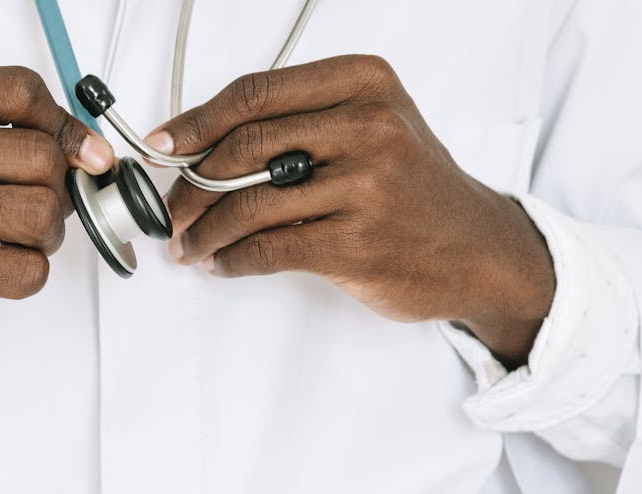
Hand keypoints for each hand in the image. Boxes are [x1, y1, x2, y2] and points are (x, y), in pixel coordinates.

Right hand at [0, 65, 112, 400]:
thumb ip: (16, 130)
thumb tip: (95, 153)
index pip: (21, 89)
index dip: (60, 124)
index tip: (67, 150)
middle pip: (42, 155)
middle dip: (55, 188)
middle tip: (27, 205)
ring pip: (43, 213)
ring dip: (46, 234)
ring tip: (12, 238)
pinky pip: (30, 270)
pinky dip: (28, 273)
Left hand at [148, 55, 553, 365]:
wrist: (479, 248)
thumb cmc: (415, 186)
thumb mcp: (374, 126)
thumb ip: (301, 123)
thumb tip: (202, 144)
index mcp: (365, 83)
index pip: (256, 94)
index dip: (196, 121)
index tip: (162, 145)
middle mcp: (369, 126)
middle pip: (243, 146)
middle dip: (191, 182)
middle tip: (169, 206)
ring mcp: (366, 186)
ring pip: (249, 203)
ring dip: (204, 229)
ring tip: (188, 243)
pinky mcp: (357, 243)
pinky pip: (268, 248)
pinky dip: (232, 259)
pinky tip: (222, 263)